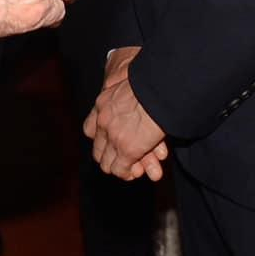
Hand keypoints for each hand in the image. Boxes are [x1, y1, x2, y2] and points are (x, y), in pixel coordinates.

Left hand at [83, 46, 168, 180]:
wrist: (164, 88)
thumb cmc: (155, 82)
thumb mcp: (132, 85)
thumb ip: (126, 97)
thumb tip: (129, 95)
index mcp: (103, 102)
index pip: (90, 129)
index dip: (102, 139)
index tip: (113, 142)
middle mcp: (103, 121)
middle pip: (98, 150)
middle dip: (110, 157)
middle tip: (124, 161)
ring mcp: (113, 137)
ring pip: (106, 164)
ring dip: (120, 168)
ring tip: (132, 169)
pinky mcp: (127, 150)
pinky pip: (120, 170)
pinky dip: (128, 173)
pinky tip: (138, 171)